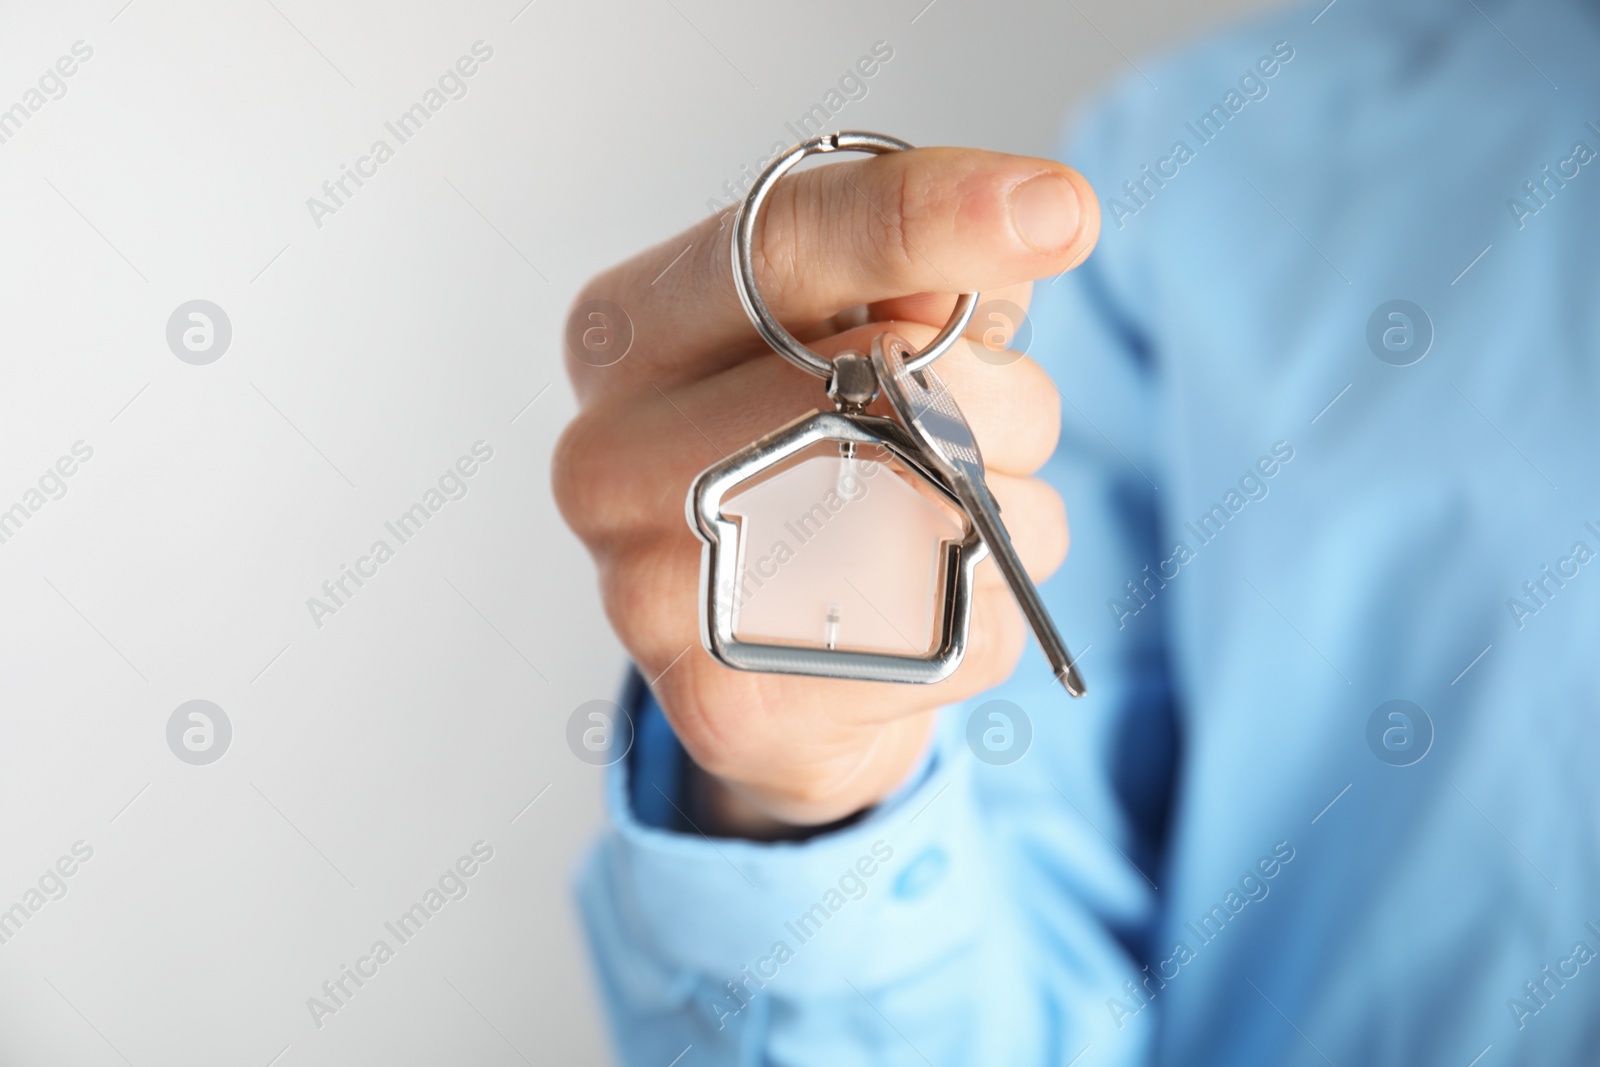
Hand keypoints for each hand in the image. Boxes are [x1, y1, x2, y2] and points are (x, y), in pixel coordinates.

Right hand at [553, 146, 1098, 836]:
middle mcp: (607, 458)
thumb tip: (1027, 228)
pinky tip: (919, 615)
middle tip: (985, 428)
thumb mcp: (854, 329)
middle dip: (998, 399)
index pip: (779, 246)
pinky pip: (950, 632)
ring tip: (938, 528)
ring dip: (1006, 512)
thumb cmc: (815, 465)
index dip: (925, 220)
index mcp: (627, 334)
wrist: (769, 661)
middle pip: (887, 379)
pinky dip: (985, 613)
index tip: (1055, 212)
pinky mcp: (727, 707)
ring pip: (941, 511)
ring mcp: (648, 594)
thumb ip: (925, 269)